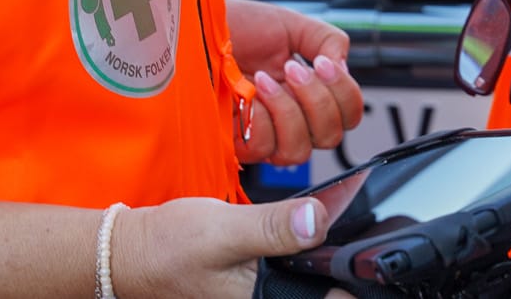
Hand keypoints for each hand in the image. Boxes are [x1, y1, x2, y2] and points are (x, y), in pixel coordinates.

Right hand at [113, 195, 349, 298]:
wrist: (134, 252)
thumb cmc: (170, 247)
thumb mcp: (224, 231)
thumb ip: (272, 228)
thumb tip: (316, 220)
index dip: (357, 282)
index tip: (376, 257)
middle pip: (327, 293)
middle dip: (343, 271)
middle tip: (361, 237)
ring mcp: (265, 296)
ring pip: (311, 284)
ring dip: (324, 264)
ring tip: (332, 233)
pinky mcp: (260, 286)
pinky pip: (295, 277)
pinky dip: (306, 259)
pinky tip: (308, 236)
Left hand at [226, 0, 364, 166]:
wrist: (197, 24)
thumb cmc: (237, 26)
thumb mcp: (290, 25)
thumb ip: (326, 40)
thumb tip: (342, 68)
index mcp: (308, 93)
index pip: (348, 114)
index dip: (344, 94)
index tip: (323, 63)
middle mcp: (290, 119)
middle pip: (330, 137)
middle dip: (317, 101)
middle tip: (293, 69)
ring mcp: (263, 134)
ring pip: (298, 151)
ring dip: (287, 111)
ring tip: (264, 79)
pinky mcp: (235, 143)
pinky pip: (262, 147)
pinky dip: (259, 119)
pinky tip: (246, 93)